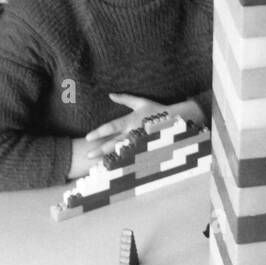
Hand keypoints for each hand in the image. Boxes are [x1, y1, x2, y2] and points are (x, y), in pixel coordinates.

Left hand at [84, 93, 203, 163]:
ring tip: (97, 166)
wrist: (177, 120)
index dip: (99, 132)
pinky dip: (122, 163)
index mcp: (131, 120)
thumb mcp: (141, 102)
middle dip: (100, 150)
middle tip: (88, 155)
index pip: (112, 127)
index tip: (88, 137)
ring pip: (122, 153)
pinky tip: (113, 169)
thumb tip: (110, 95)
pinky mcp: (146, 149)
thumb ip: (125, 99)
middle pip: (114, 143)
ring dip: (109, 159)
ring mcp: (140, 143)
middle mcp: (134, 132)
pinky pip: (132, 157)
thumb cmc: (158, 109)